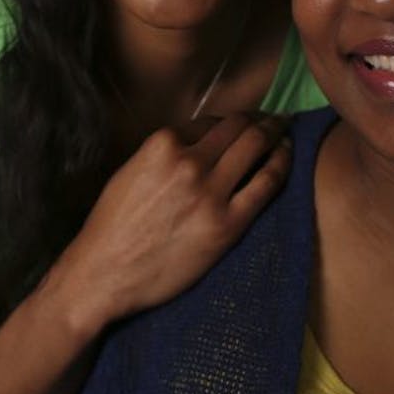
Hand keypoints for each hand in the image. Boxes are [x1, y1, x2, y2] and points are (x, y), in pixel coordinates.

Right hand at [56, 112, 291, 326]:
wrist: (104, 273)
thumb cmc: (112, 227)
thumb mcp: (131, 173)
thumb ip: (164, 155)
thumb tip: (197, 147)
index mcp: (162, 145)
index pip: (209, 121)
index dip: (229, 121)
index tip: (241, 124)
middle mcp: (189, 161)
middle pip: (238, 127)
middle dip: (260, 119)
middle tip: (274, 120)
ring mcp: (210, 193)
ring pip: (255, 146)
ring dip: (276, 134)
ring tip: (285, 132)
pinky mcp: (226, 224)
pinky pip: (266, 184)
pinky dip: (282, 164)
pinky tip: (288, 158)